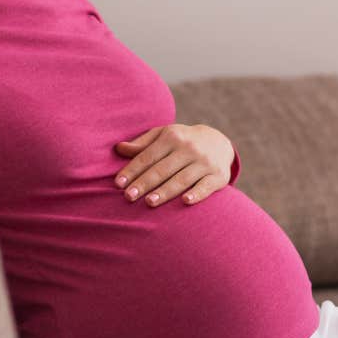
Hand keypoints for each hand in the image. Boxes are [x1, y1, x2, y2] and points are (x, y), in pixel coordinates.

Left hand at [114, 123, 234, 206]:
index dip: (132, 170)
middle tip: (128, 197)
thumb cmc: (182, 142)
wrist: (219, 142)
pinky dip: (197, 193)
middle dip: (144, 183)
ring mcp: (205, 162)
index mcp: (172, 137)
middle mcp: (189, 148)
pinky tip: (185, 201)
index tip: (118, 184)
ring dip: (165, 191)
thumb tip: (119, 148)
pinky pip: (206, 186)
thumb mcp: (164, 135)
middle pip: (162, 169)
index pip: (148, 156)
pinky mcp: (219, 175)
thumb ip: (142, 143)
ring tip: (149, 202)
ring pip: (182, 179)